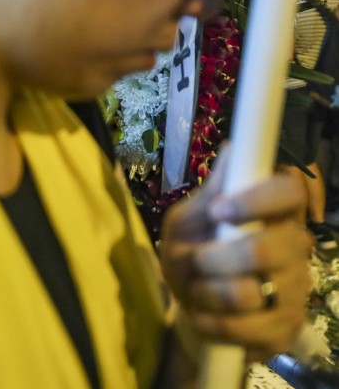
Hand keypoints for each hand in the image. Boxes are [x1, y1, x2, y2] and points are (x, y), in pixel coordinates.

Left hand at [160, 144, 312, 361]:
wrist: (191, 307)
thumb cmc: (191, 254)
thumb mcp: (185, 223)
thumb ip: (206, 195)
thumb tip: (231, 150)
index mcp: (274, 214)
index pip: (291, 192)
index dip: (257, 200)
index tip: (219, 211)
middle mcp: (295, 249)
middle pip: (268, 248)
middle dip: (215, 257)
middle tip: (197, 259)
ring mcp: (295, 291)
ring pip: (249, 293)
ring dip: (206, 292)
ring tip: (198, 289)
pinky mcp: (286, 328)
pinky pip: (244, 329)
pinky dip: (211, 323)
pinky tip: (206, 316)